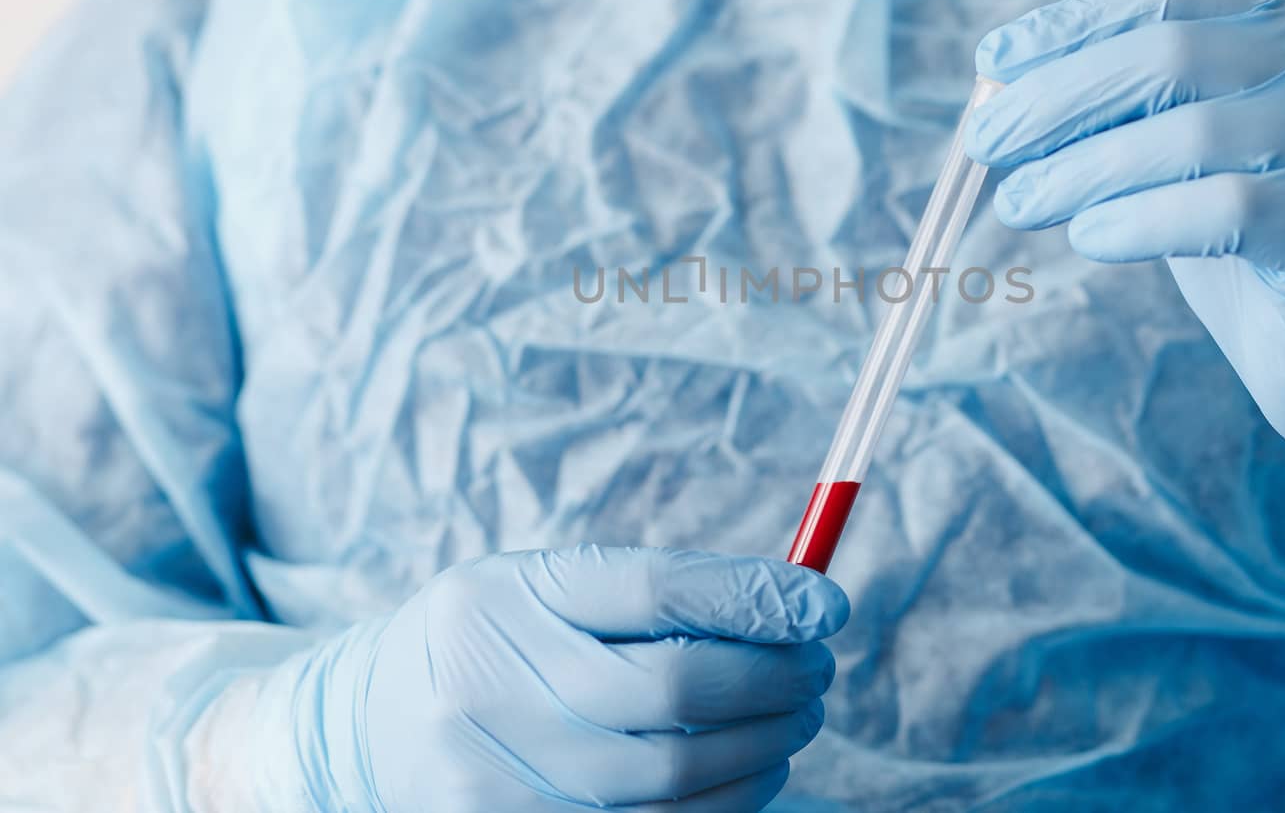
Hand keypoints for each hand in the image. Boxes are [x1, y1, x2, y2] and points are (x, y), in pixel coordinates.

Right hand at [278, 546, 846, 811]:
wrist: (367, 728)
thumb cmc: (491, 639)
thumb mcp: (549, 586)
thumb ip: (661, 588)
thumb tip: (793, 602)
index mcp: (505, 596)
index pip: (653, 590)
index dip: (754, 597)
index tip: (826, 604)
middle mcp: (490, 686)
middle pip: (672, 690)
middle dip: (773, 680)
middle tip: (816, 670)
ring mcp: (492, 779)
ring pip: (671, 780)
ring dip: (761, 751)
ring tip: (792, 720)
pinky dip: (720, 808)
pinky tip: (746, 776)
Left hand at [965, 0, 1284, 521]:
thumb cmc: (1251, 251)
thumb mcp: (1177, 165)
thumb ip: (1119, 118)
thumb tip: (1000, 96)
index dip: (1068, 26)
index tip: (989, 65)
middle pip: (1168, 54)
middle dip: (1058, 99)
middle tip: (982, 144)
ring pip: (1190, 131)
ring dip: (1081, 168)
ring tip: (1019, 202)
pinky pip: (1226, 207)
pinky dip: (1139, 220)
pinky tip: (1089, 238)